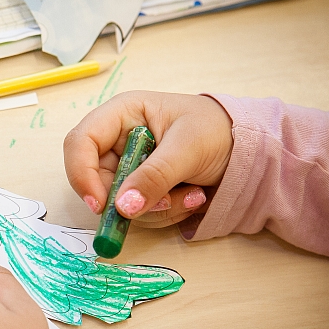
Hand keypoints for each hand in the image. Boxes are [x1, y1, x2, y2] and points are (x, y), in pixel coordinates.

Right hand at [63, 91, 232, 227]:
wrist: (247, 148)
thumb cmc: (217, 130)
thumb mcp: (188, 148)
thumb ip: (154, 176)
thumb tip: (122, 208)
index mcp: (121, 115)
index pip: (80, 143)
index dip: (82, 173)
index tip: (100, 204)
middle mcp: (117, 141)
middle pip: (96, 180)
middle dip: (131, 200)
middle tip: (168, 201)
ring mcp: (128, 167)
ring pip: (118, 204)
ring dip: (156, 209)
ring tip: (194, 194)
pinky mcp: (140, 189)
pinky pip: (138, 214)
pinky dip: (165, 213)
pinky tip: (193, 197)